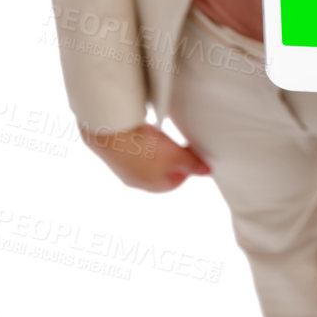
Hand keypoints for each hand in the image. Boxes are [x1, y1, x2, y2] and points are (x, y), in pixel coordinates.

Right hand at [77, 120, 211, 190]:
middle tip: (178, 141)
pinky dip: (142, 140)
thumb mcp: (176, 157)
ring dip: (156, 147)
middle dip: (172, 156)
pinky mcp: (115, 151)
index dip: (188, 166)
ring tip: (161, 134)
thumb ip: (193, 164)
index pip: (177, 181)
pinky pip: (134, 148)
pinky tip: (144, 130)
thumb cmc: (143, 149)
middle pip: (161, 170)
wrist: (108, 134)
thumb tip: (207, 171)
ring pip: (147, 158)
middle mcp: (137, 180)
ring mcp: (124, 167)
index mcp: (153, 186)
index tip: (193, 151)